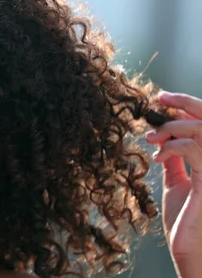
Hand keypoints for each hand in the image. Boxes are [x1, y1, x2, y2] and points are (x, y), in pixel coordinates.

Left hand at [145, 91, 201, 276]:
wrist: (188, 250)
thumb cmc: (186, 220)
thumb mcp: (177, 184)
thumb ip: (175, 161)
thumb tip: (165, 140)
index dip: (188, 105)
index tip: (162, 98)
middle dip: (185, 103)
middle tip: (159, 99)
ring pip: (201, 130)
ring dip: (172, 127)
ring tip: (151, 138)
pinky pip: (195, 149)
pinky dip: (173, 145)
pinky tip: (158, 156)